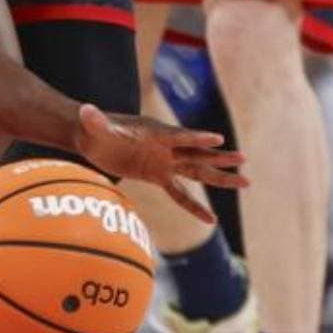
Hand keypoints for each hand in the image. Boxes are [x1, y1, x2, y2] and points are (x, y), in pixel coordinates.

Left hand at [74, 105, 243, 223]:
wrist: (91, 137)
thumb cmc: (93, 129)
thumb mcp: (93, 125)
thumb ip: (94, 120)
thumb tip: (86, 112)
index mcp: (155, 132)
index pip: (179, 135)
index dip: (196, 137)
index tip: (218, 139)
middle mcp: (165, 147)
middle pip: (197, 153)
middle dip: (219, 157)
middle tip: (244, 159)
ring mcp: (164, 162)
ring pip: (197, 172)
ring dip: (220, 177)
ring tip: (246, 182)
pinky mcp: (158, 176)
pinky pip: (180, 194)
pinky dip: (194, 206)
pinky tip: (211, 220)